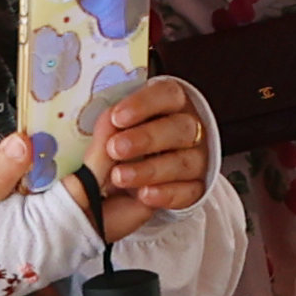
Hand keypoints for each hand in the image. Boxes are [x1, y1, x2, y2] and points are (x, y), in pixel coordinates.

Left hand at [83, 76, 217, 246]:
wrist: (110, 201)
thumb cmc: (109, 158)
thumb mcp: (101, 144)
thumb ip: (105, 134)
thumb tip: (109, 119)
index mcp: (166, 108)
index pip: (168, 94)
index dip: (145, 103)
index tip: (116, 117)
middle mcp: (185, 131)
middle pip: (180, 127)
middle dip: (148, 137)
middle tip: (115, 148)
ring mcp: (193, 162)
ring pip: (184, 162)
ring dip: (151, 169)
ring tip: (118, 178)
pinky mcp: (194, 190)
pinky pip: (190, 191)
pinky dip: (167, 194)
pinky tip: (144, 195)